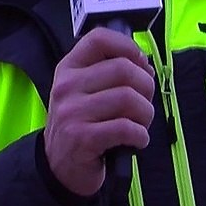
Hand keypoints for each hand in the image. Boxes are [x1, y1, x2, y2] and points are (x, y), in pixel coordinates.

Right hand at [43, 27, 154, 195]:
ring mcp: (72, 112)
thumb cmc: (82, 125)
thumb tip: (146, 68)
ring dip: (145, 115)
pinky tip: (136, 140)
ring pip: (128, 98)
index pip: (99, 39)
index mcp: (69, 69)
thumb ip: (110, 75)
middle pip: (123, 69)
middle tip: (143, 104)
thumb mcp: (85, 93)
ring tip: (140, 125)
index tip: (141, 64)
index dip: (128, 47)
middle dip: (146, 87)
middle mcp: (67, 86)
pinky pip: (126, 128)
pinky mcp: (82, 138)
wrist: (59, 167)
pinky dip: (140, 135)